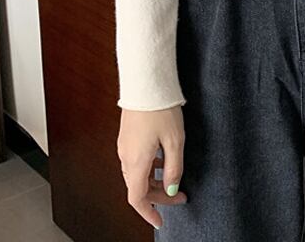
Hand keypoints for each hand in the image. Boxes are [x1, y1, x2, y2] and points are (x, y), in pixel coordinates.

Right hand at [117, 105, 187, 228]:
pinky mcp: (127, 136)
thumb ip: (174, 167)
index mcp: (136, 162)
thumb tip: (172, 189)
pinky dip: (148, 168)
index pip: (137, 198)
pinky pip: (135, 161)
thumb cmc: (161, 109)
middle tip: (180, 196)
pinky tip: (162, 160)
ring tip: (174, 179)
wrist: (146, 83)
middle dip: (159, 196)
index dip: (149, 212)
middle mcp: (125, 157)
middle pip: (138, 187)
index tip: (160, 221)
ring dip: (154, 182)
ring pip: (136, 175)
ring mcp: (124, 146)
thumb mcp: (175, 140)